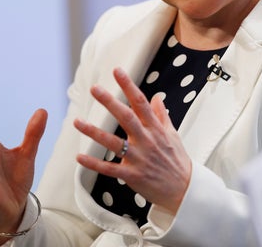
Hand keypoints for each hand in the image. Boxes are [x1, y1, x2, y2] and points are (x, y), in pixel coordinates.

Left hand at [74, 68, 191, 213]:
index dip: (128, 86)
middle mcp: (146, 141)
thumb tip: (157, 97)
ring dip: (94, 132)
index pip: (141, 102)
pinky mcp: (132, 175)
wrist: (184, 190)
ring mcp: (139, 158)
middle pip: (126, 117)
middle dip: (109, 102)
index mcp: (156, 129)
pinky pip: (110, 169)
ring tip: (77, 122)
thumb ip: (162, 115)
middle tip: (95, 89)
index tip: (117, 71)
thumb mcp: (173, 135)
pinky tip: (80, 157)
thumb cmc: (177, 161)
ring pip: (113, 143)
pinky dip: (94, 164)